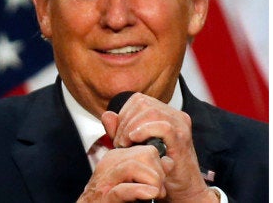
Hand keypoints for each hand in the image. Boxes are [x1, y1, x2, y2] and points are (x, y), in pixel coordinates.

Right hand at [78, 145, 171, 201]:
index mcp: (116, 159)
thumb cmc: (113, 199)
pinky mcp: (105, 197)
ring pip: (133, 167)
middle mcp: (109, 166)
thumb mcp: (133, 180)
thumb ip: (149, 170)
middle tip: (156, 191)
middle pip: (143, 154)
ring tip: (153, 195)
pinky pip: (122, 189)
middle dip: (157, 173)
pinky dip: (138, 191)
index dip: (158, 166)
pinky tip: (149, 194)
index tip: (157, 182)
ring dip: (151, 182)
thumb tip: (167, 161)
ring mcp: (105, 181)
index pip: (146, 149)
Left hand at [101, 93, 218, 201]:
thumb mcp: (132, 146)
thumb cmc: (158, 167)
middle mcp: (174, 115)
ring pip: (150, 111)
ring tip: (124, 143)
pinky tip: (134, 140)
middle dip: (125, 121)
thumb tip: (107, 114)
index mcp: (165, 113)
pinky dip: (143, 131)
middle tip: (119, 141)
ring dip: (131, 127)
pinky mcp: (182, 139)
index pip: (138, 100)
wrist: (180, 188)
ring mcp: (180, 125)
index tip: (118, 133)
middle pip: (142, 103)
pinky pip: (162, 126)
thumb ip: (119, 130)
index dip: (124, 114)